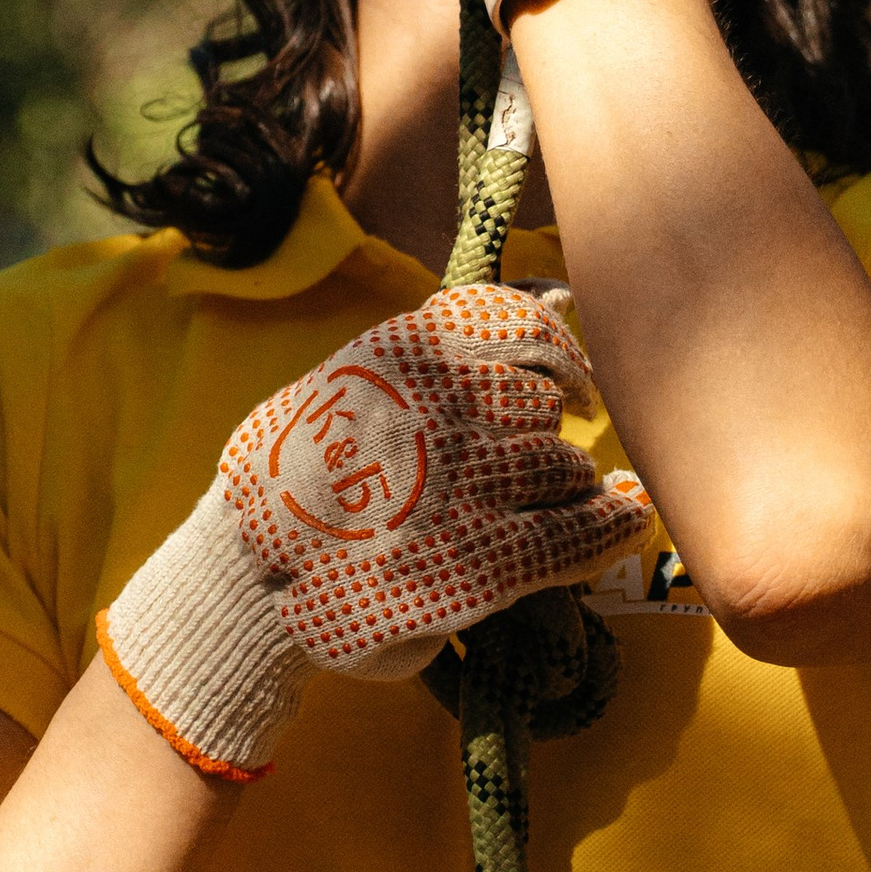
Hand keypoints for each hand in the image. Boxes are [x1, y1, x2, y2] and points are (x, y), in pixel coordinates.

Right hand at [97, 283, 648, 779]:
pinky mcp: (476, 563)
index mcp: (402, 356)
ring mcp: (460, 490)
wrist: (247, 581)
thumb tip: (560, 291)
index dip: (558, 355)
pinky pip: (575, 531)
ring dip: (562, 481)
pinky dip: (610, 523)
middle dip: (543, 432)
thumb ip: (444, 339)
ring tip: (532, 503)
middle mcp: (437, 412)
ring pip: (561, 464)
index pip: (519, 326)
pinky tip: (622, 519)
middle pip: (543, 402)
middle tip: (518, 467)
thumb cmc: (304, 478)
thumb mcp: (352, 379)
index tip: (571, 381)